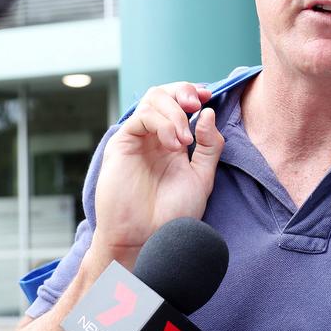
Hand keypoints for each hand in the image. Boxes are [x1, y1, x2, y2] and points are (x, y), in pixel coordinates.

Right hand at [92, 82, 224, 251]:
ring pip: (152, 100)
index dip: (192, 93)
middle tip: (196, 105)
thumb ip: (209, 146)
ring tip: (186, 140)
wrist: (149, 239)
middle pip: (163, 94)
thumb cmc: (173, 214)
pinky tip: (174, 144)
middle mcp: (154, 136)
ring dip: (174, 112)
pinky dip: (162, 124)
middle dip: (182, 91)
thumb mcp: (202, 177)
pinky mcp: (122, 145)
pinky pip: (140, 118)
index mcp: (172, 141)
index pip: (179, 103)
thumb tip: (208, 113)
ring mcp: (137, 139)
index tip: (207, 97)